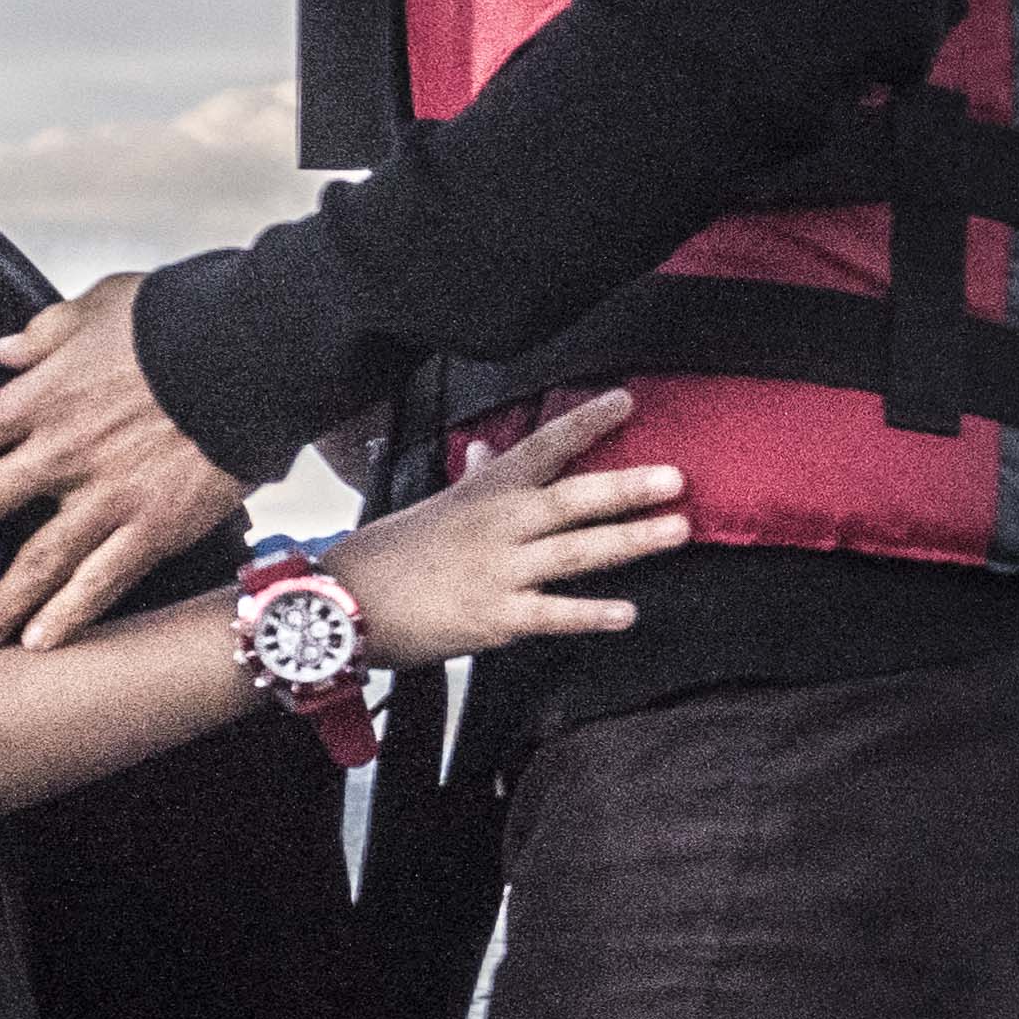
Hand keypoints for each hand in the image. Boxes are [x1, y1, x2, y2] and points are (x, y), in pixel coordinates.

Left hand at [0, 271, 258, 649]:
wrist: (256, 351)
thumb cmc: (178, 320)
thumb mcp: (100, 306)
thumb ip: (44, 332)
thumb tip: (4, 345)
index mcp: (39, 398)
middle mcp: (60, 453)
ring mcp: (107, 496)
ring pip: (35, 562)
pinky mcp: (155, 525)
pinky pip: (104, 580)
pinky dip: (70, 615)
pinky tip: (39, 644)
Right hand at [328, 392, 686, 668]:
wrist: (341, 602)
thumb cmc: (389, 555)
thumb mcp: (434, 507)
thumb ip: (474, 480)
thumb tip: (487, 450)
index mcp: (484, 493)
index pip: (541, 446)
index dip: (585, 422)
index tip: (625, 401)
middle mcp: (498, 525)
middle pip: (572, 498)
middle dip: (626, 486)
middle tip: (676, 477)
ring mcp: (499, 570)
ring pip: (576, 551)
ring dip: (630, 540)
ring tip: (677, 530)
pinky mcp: (495, 618)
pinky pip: (552, 614)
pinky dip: (591, 614)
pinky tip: (628, 613)